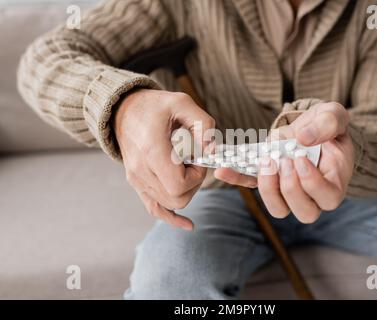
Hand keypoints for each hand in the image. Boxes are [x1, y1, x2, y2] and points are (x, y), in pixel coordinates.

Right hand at [114, 89, 214, 229]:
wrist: (123, 110)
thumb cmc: (155, 106)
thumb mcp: (182, 102)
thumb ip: (203, 124)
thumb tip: (211, 152)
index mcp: (152, 151)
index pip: (180, 185)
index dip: (197, 177)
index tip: (198, 159)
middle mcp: (141, 170)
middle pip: (177, 199)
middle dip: (194, 185)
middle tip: (194, 163)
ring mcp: (137, 179)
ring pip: (169, 205)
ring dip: (185, 191)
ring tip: (184, 168)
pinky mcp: (136, 183)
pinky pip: (154, 209)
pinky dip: (171, 217)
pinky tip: (188, 224)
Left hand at [215, 102, 353, 223]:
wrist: (312, 127)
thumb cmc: (327, 125)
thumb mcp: (334, 116)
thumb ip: (327, 124)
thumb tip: (303, 138)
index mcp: (334, 182)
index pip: (328, 198)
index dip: (312, 183)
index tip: (300, 158)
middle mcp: (312, 194)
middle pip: (304, 212)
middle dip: (290, 188)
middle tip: (282, 161)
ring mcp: (288, 191)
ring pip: (278, 208)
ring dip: (268, 188)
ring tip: (265, 161)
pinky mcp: (268, 181)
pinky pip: (251, 186)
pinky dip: (236, 179)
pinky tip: (223, 170)